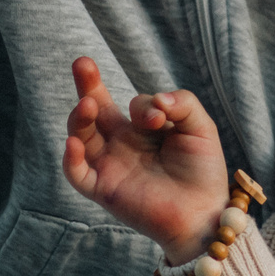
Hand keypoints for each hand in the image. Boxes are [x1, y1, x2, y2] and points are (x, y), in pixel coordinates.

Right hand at [60, 57, 230, 263]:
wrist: (204, 213)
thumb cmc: (203, 171)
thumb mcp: (200, 127)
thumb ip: (182, 103)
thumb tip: (156, 100)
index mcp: (143, 130)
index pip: (132, 104)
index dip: (143, 104)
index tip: (161, 115)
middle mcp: (122, 144)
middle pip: (95, 111)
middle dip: (88, 85)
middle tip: (82, 62)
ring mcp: (110, 166)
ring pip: (81, 137)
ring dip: (80, 118)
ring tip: (88, 104)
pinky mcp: (104, 190)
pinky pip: (77, 174)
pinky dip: (70, 158)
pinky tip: (73, 143)